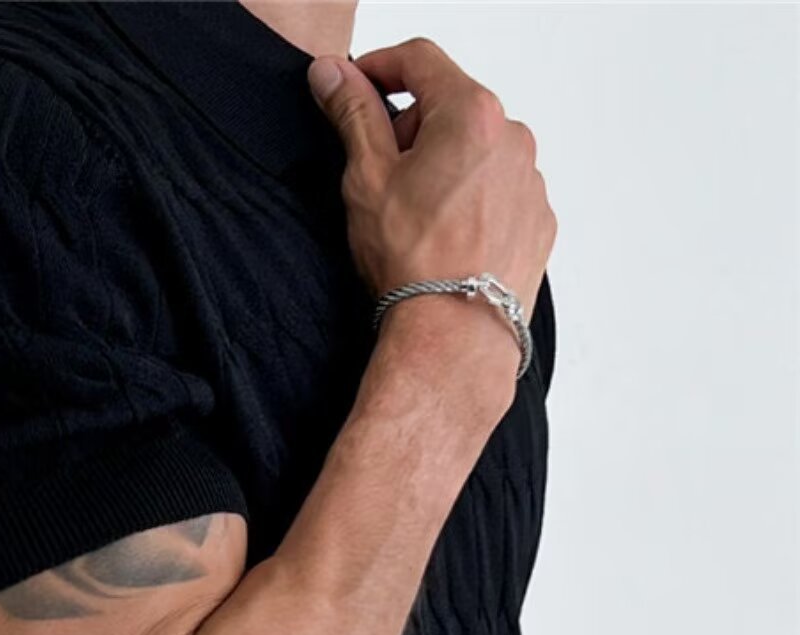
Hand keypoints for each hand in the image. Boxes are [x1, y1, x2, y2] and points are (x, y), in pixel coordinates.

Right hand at [306, 36, 556, 334]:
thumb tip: (333, 75)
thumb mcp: (367, 178)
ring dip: (446, 169)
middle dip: (414, 131)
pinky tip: (448, 239)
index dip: (379, 67)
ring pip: (478, 154)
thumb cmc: (415, 263)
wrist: (455, 336)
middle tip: (385, 177)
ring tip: (419, 220)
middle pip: (452, 108)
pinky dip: (473, 202)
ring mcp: (531, 181)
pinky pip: (500, 193)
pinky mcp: (538, 220)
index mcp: (471, 113)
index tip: (357, 86)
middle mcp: (512, 138)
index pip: (419, 60)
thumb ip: (353, 114)